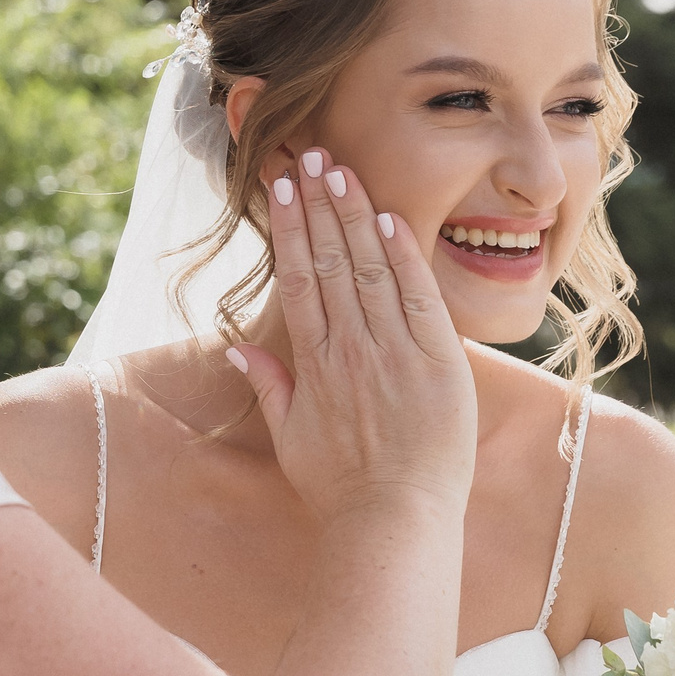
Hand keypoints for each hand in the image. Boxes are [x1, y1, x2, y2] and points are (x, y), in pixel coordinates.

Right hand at [229, 150, 476, 521]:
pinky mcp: (437, 363)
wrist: (395, 522)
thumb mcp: (289, 440)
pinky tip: (387, 217)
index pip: (296, 278)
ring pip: (368, 268)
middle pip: (328, 260)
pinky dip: (402, 256)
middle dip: (316, 203)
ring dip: (353, 213)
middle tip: (306, 153)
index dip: (288, 228)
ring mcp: (394, 352)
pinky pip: (418, 297)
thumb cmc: (341, 489)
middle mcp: (349, 348)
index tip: (280, 187)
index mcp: (312, 364)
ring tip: (339, 168)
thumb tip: (236, 350)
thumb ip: (268, 387)